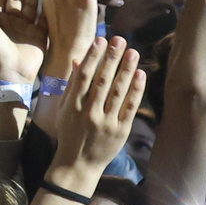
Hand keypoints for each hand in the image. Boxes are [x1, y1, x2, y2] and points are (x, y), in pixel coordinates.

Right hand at [52, 36, 145, 180]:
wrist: (78, 164)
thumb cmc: (69, 133)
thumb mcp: (65, 109)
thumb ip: (72, 85)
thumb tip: (79, 60)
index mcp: (73, 106)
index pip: (84, 76)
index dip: (93, 56)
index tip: (101, 40)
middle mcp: (89, 113)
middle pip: (102, 80)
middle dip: (112, 58)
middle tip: (120, 40)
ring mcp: (106, 122)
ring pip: (118, 92)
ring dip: (126, 70)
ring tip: (133, 52)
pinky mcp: (121, 131)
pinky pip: (130, 107)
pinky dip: (136, 90)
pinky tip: (140, 74)